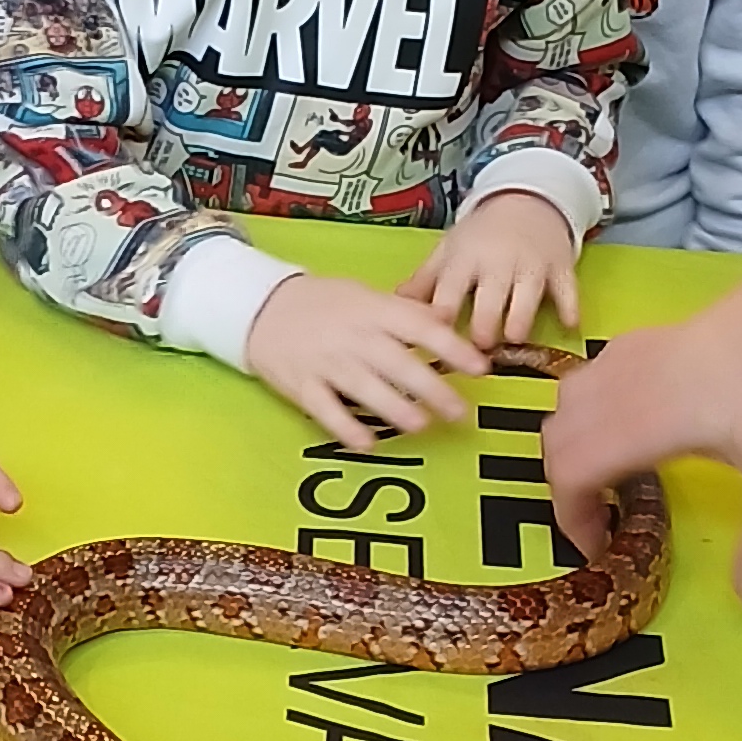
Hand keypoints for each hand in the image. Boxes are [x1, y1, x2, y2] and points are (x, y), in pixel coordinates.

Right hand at [243, 272, 488, 448]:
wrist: (261, 306)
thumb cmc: (323, 303)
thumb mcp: (365, 295)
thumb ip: (404, 311)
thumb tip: (445, 321)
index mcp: (374, 311)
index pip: (421, 328)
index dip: (453, 349)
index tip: (480, 369)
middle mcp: (354, 337)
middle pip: (399, 364)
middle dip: (433, 390)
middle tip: (461, 412)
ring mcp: (327, 363)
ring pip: (367, 389)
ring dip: (397, 409)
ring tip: (422, 425)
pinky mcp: (303, 386)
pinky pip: (328, 411)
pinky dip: (348, 429)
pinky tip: (369, 445)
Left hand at [402, 187, 580, 349]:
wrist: (527, 202)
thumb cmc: (480, 236)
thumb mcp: (449, 252)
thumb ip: (424, 281)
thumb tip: (393, 305)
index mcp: (465, 260)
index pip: (448, 290)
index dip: (441, 315)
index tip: (433, 340)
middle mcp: (498, 263)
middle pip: (489, 298)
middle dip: (484, 324)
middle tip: (479, 347)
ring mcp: (531, 265)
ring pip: (527, 296)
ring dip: (520, 319)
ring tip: (513, 338)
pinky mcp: (561, 267)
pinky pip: (567, 288)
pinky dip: (570, 306)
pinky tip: (570, 326)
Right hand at [543, 263, 741, 603]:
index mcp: (639, 425)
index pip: (569, 475)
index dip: (571, 518)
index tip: (598, 546)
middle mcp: (618, 390)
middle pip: (555, 444)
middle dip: (566, 489)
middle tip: (604, 520)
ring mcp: (626, 358)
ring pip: (564, 407)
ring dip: (572, 447)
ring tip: (614, 475)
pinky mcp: (643, 340)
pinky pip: (588, 380)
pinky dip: (589, 413)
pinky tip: (634, 424)